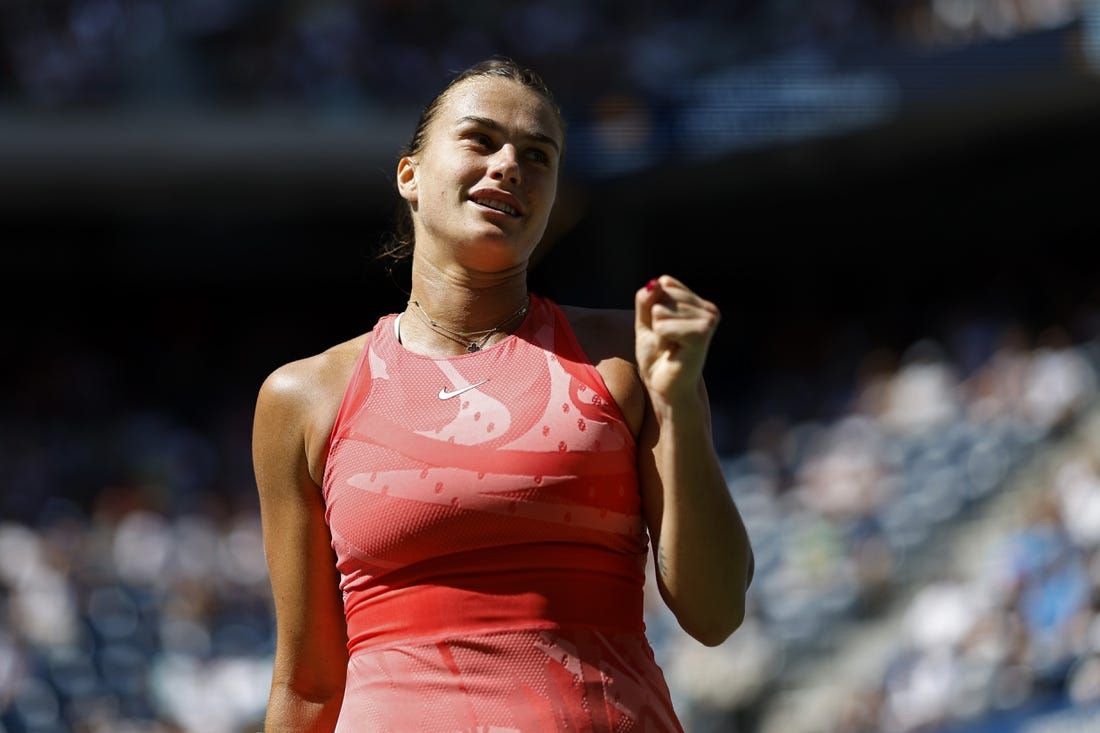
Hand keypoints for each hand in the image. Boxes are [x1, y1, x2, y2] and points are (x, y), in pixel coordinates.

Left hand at [634, 275, 720, 404]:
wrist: (666, 388)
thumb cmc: (657, 357)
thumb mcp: (646, 322)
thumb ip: (646, 300)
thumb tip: (656, 283)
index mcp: (698, 303)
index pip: (665, 283)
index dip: (654, 308)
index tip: (664, 330)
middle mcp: (709, 308)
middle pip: (663, 294)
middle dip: (656, 320)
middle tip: (668, 342)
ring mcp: (709, 319)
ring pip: (660, 309)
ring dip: (659, 332)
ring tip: (672, 347)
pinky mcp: (703, 332)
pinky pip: (663, 324)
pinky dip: (661, 339)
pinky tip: (675, 351)